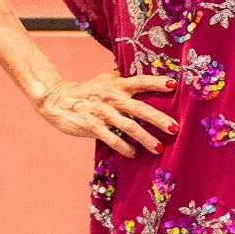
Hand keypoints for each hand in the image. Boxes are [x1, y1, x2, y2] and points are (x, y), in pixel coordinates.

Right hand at [36, 70, 176, 156]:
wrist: (59, 100)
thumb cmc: (88, 91)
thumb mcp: (106, 80)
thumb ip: (124, 80)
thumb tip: (145, 79)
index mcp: (118, 85)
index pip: (141, 81)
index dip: (156, 82)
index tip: (173, 84)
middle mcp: (113, 98)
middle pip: (140, 109)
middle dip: (158, 119)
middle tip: (174, 129)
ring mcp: (103, 113)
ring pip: (129, 127)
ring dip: (145, 138)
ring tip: (159, 148)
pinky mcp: (93, 127)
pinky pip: (112, 139)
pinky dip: (125, 148)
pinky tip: (135, 154)